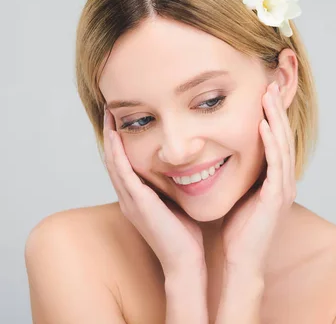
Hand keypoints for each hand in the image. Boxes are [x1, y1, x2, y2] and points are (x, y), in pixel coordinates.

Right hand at [103, 107, 205, 275]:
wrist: (185, 261)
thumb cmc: (187, 235)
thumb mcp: (180, 202)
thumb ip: (178, 185)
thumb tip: (192, 166)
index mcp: (138, 198)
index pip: (125, 163)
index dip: (121, 141)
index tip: (125, 118)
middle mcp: (129, 198)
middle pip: (113, 159)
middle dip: (111, 133)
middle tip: (110, 108)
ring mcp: (130, 200)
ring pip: (113, 163)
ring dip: (110, 138)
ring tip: (109, 114)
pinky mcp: (137, 203)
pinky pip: (121, 173)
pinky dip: (116, 153)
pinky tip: (114, 135)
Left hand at [221, 81, 296, 274]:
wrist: (241, 261)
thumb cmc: (237, 231)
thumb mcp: (239, 194)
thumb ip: (239, 175)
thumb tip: (221, 155)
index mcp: (275, 179)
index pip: (275, 140)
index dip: (271, 116)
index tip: (262, 92)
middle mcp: (284, 180)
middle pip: (283, 136)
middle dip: (277, 109)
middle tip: (270, 83)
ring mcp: (283, 188)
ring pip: (282, 144)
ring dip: (276, 118)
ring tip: (268, 95)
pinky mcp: (277, 197)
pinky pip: (276, 164)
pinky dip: (271, 143)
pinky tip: (263, 125)